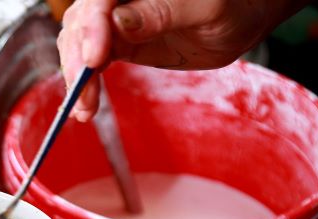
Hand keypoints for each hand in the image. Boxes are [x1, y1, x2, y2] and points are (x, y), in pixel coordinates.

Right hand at [58, 0, 308, 121]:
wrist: (241, 19)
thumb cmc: (233, 5)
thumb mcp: (206, 9)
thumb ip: (163, 11)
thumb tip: (120, 22)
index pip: (99, 2)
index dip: (91, 29)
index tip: (93, 60)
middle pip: (80, 23)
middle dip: (76, 60)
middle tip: (83, 97)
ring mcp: (115, 20)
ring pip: (78, 42)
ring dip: (75, 77)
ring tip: (83, 109)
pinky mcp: (118, 42)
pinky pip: (89, 59)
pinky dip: (84, 83)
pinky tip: (85, 105)